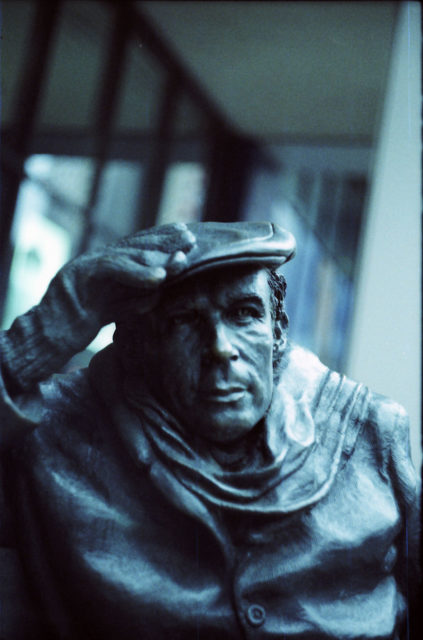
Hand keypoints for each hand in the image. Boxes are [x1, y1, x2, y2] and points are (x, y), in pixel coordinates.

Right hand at [55, 222, 195, 326]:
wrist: (44, 338)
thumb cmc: (75, 327)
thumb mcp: (110, 311)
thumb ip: (130, 300)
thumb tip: (157, 295)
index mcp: (104, 267)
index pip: (135, 248)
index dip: (161, 240)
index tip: (186, 236)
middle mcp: (96, 262)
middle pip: (133, 246)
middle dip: (163, 241)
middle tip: (190, 238)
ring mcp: (87, 268)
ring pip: (126, 256)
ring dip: (155, 258)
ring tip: (181, 260)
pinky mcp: (80, 280)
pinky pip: (112, 272)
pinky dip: (137, 274)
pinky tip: (158, 279)